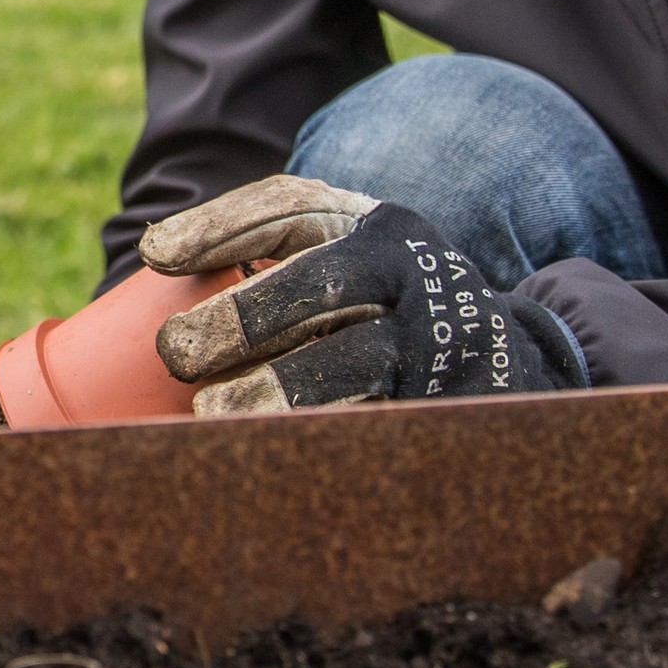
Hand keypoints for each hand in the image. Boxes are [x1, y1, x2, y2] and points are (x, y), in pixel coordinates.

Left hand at [142, 176, 585, 411]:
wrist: (515, 363)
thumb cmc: (388, 313)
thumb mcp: (350, 268)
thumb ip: (274, 268)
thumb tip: (152, 285)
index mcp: (374, 228)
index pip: (291, 207)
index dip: (221, 225)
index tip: (155, 253)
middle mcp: (411, 275)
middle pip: (323, 281)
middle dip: (246, 312)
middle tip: (177, 350)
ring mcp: (436, 345)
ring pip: (356, 361)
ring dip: (279, 388)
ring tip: (212, 414)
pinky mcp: (447, 411)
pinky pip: (380, 427)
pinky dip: (322, 441)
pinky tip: (271, 461)